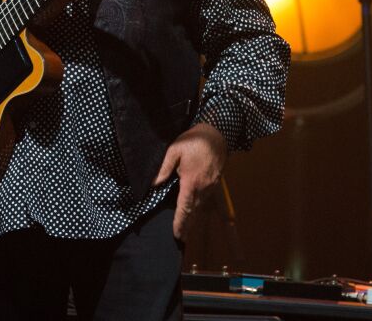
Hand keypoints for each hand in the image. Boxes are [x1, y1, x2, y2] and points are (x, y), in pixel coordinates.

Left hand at [154, 122, 227, 241]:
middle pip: (194, 211)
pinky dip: (199, 206)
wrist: (217, 134)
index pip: (185, 208)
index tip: (178, 235)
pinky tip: (195, 209)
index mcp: (191, 181)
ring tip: (187, 227)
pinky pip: (206, 198)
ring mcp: (211, 185)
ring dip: (194, 217)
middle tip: (181, 237)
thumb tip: (154, 183)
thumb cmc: (194, 140)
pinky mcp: (215, 181)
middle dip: (188, 225)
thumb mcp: (174, 150)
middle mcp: (203, 187)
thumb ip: (164, 167)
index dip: (181, 223)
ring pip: (201, 205)